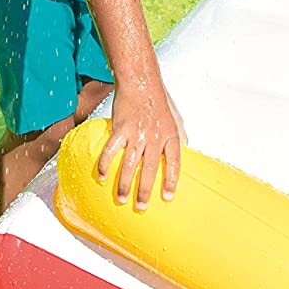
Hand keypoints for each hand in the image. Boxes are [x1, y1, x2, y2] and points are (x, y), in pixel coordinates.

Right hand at [97, 79, 184, 209]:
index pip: (174, 163)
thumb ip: (181, 133)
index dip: (171, 181)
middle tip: (141, 207)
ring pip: (130, 165)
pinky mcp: (120, 129)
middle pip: (150, 170)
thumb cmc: (159, 97)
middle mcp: (154, 137)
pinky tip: (102, 176)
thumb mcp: (177, 116)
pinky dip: (105, 165)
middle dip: (144, 191)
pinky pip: (111, 151)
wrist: (140, 81)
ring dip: (125, 184)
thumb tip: (186, 147)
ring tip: (122, 199)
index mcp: (171, 135)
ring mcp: (136, 134)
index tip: (167, 196)